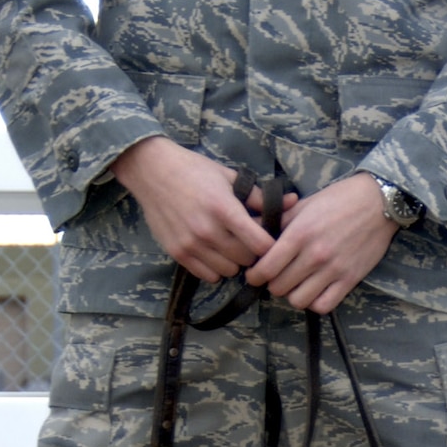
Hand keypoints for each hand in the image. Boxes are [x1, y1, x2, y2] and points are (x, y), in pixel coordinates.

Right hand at [112, 135, 291, 281]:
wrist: (152, 172)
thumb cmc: (195, 170)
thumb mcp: (230, 177)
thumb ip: (259, 196)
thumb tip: (293, 201)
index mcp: (224, 209)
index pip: (260, 244)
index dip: (271, 245)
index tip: (271, 239)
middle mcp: (208, 230)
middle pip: (247, 260)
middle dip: (253, 252)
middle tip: (250, 240)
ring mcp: (191, 244)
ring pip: (229, 271)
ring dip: (234, 262)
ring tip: (231, 245)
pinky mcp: (178, 253)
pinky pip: (208, 275)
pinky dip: (216, 268)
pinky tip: (215, 252)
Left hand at [243, 173, 399, 313]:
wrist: (378, 202)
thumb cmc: (338, 199)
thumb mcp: (304, 204)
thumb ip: (278, 220)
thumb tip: (251, 230)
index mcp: (300, 234)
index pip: (266, 268)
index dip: (254, 276)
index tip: (254, 275)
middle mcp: (315, 254)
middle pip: (279, 287)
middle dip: (273, 283)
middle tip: (277, 276)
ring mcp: (333, 269)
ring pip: (298, 300)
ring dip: (293, 294)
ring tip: (296, 284)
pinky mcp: (350, 279)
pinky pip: (324, 305)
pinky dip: (314, 302)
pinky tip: (314, 290)